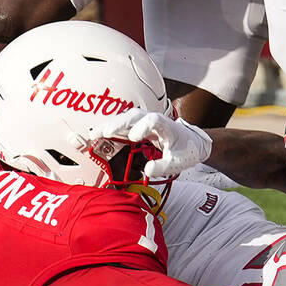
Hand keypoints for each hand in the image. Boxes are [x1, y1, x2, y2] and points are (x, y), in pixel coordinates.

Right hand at [78, 108, 212, 178]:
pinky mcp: (138, 126)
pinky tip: (98, 135)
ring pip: (125, 118)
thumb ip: (163, 166)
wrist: (191, 142)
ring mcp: (144, 121)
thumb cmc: (185, 150)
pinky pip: (123, 125)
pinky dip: (111, 129)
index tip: (134, 137)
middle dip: (118, 123)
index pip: (153, 120)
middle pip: (134, 116)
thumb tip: (147, 170)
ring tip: (94, 134)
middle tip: (104, 132)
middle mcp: (153, 119)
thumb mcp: (178, 162)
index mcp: (165, 125)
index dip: (143, 127)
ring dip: (110, 125)